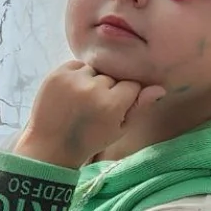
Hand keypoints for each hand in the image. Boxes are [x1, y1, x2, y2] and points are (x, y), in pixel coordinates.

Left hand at [15, 61, 165, 167]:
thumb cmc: (89, 140)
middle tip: (97, 106)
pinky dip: (78, 75)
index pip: (132, 85)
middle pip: (113, 76)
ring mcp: (73, 78)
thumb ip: (139, 107)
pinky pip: (78, 65)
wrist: (51, 145)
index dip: (127, 96)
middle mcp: (93, 87)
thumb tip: (159, 89)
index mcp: (111, 104)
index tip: (116, 108)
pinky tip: (74, 92)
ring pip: (96, 69)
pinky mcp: (57, 72)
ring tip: (84, 99)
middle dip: (110, 88)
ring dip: (94, 80)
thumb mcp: (119, 130)